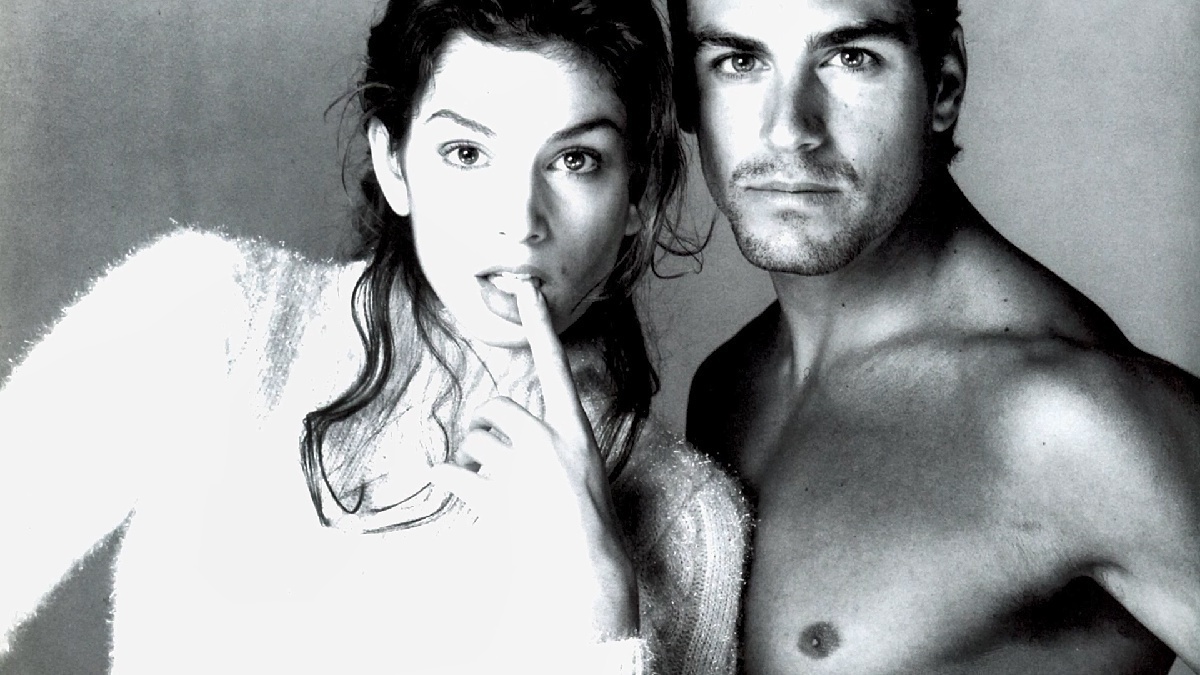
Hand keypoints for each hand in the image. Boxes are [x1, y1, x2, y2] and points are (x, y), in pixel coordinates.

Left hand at [429, 281, 638, 640]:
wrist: (586, 577)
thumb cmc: (588, 534)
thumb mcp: (581, 480)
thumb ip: (550, 453)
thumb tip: (517, 441)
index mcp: (576, 433)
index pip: (555, 367)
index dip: (539, 326)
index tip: (527, 288)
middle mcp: (548, 441)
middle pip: (497, 409)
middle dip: (485, 428)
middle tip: (488, 455)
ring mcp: (521, 468)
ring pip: (474, 445)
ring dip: (472, 463)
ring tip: (492, 492)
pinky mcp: (495, 496)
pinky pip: (453, 475)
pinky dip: (442, 479)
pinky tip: (441, 484)